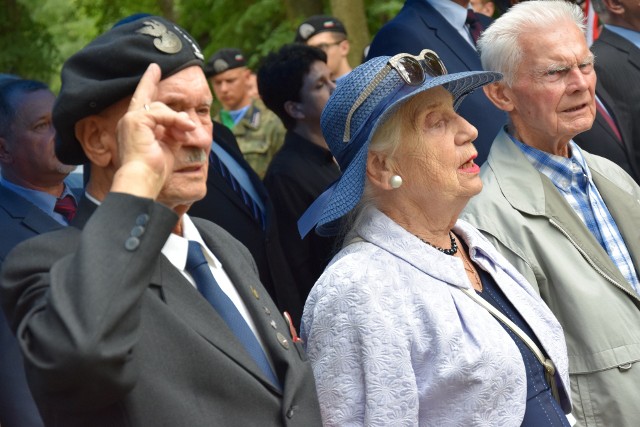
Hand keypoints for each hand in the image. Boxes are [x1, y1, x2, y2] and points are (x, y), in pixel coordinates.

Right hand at [111, 63, 196, 199]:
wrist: (143, 180)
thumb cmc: (154, 171)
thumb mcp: (168, 146)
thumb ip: (174, 130)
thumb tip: (185, 119)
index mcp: (134, 128)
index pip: (142, 102)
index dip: (148, 84)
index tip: (154, 70)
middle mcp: (129, 121)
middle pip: (145, 96)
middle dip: (151, 81)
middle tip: (157, 67)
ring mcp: (130, 119)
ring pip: (160, 107)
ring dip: (178, 119)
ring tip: (187, 131)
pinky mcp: (136, 121)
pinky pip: (162, 113)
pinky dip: (175, 121)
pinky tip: (183, 129)